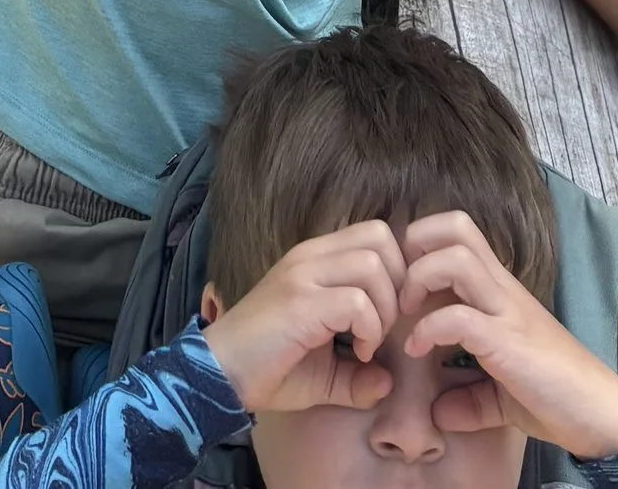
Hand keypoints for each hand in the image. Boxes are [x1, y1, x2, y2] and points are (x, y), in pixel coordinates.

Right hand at [203, 224, 410, 417]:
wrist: (219, 374)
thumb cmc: (270, 370)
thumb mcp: (324, 373)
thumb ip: (358, 376)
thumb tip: (389, 382)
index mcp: (318, 260)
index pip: (376, 235)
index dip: (397, 273)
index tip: (389, 318)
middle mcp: (311, 256)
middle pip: (381, 237)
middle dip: (398, 285)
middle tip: (385, 326)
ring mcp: (304, 274)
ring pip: (373, 264)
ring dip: (384, 309)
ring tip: (369, 342)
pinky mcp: (299, 300)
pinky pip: (356, 300)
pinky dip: (369, 329)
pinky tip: (358, 353)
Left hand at [393, 217, 617, 460]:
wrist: (599, 415)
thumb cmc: (554, 397)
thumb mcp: (502, 395)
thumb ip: (469, 397)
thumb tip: (439, 413)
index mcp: (498, 291)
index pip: (458, 233)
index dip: (420, 245)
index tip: (402, 284)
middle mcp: (502, 290)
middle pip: (456, 226)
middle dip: (415, 246)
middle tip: (401, 288)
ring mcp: (507, 312)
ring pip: (456, 258)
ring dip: (419, 279)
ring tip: (407, 314)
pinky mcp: (509, 342)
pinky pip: (460, 317)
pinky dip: (429, 329)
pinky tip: (417, 351)